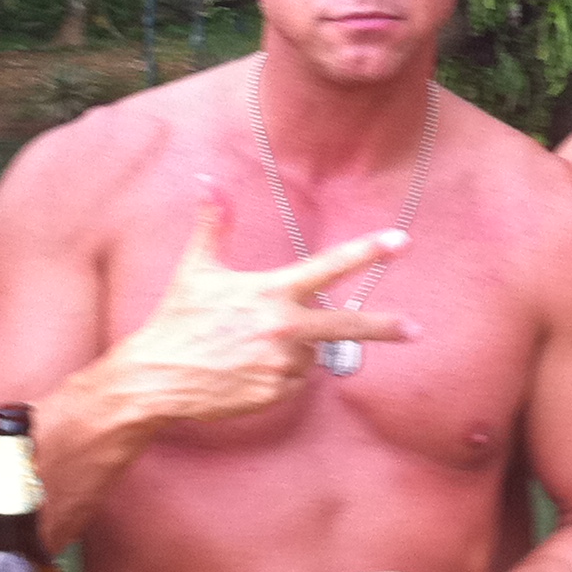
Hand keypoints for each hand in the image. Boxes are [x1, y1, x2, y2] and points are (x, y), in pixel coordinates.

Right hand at [79, 190, 416, 428]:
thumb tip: (207, 179)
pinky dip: (281, 373)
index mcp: (270, 292)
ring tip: (251, 345)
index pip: (328, 266)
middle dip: (384, 326)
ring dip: (295, 348)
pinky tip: (248, 368)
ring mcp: (281, 364)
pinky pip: (295, 379)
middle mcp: (282, 328)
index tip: (401, 242)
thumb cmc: (177, 319)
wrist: (156, 378)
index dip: (367, 251)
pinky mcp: (276, 392)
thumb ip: (213, 223)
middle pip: (347, 326)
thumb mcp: (196, 268)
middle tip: (415, 329)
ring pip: (311, 353)